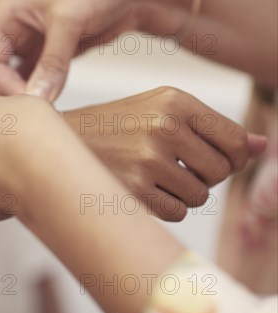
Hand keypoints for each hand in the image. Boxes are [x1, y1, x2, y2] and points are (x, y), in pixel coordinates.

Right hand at [0, 0, 192, 99]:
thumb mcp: (69, 20)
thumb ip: (51, 63)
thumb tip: (36, 100)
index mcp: (5, 13)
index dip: (2, 85)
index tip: (28, 101)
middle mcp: (10, 29)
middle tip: (7, 111)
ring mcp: (28, 45)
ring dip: (8, 97)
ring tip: (27, 114)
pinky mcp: (47, 57)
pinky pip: (27, 82)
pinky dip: (31, 96)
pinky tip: (43, 109)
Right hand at [63, 86, 266, 220]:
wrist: (55, 142)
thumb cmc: (111, 127)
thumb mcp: (158, 110)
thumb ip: (210, 127)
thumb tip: (261, 146)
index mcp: (174, 100)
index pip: (234, 141)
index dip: (229, 158)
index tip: (207, 159)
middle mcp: (164, 125)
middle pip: (220, 172)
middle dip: (202, 176)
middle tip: (171, 167)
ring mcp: (148, 158)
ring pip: (199, 195)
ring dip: (182, 194)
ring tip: (151, 177)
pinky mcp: (134, 188)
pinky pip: (177, 212)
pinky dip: (165, 208)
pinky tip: (140, 190)